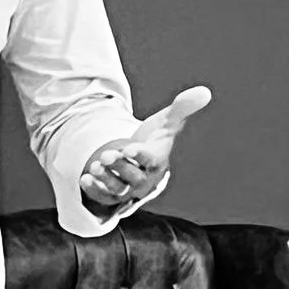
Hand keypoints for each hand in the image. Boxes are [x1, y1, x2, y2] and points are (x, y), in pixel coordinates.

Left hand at [80, 85, 211, 211]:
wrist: (140, 160)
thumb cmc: (156, 139)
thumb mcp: (167, 121)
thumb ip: (182, 107)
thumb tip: (204, 91)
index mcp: (157, 162)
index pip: (150, 161)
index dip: (140, 156)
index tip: (128, 148)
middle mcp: (143, 179)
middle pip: (132, 177)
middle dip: (119, 166)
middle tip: (106, 155)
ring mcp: (127, 189)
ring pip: (117, 189)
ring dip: (106, 180)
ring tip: (95, 166)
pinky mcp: (111, 194)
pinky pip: (103, 197)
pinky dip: (94, 190)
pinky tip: (84, 179)